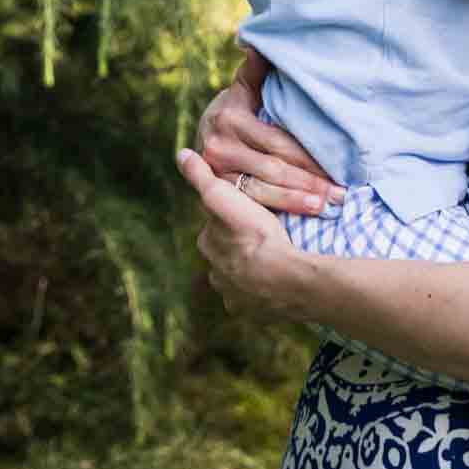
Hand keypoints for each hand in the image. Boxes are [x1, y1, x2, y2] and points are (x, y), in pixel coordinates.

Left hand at [175, 147, 304, 319]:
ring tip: (278, 257)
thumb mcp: (225, 197)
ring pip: (242, 277)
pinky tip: (280, 280)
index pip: (217, 227)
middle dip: (240, 246)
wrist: (288, 279)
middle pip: (227, 254)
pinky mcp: (253, 314)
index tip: (251, 213)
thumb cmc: (256, 235)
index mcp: (208, 246)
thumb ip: (202, 178)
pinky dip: (266, 290)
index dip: (233, 217)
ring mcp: (234, 297)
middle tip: (267, 234)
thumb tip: (180, 154)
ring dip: (253, 269)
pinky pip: (258, 299)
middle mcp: (215, 275)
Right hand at [196, 52, 345, 216]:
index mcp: (231, 120)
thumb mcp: (244, 87)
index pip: (278, 143)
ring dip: (297, 201)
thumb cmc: (237, 106)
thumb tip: (257, 43)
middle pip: (274, 169)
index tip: (336, 168)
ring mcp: (217, 172)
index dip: (308, 157)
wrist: (205, 131)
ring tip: (328, 208)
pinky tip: (304, 214)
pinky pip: (253, 202)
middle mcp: (221, 148)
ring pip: (263, 191)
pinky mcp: (217, 191)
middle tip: (340, 195)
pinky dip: (280, 210)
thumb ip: (255, 70)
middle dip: (309, 183)